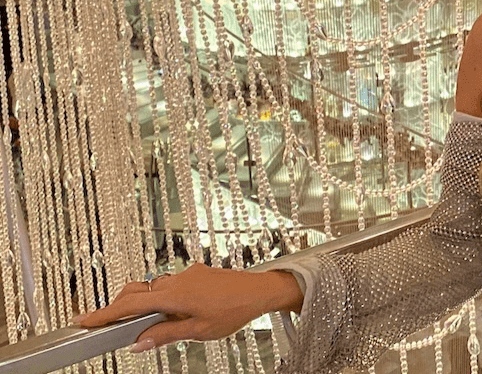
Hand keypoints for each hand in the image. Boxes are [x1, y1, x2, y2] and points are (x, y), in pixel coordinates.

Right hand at [74, 264, 302, 352]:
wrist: (262, 290)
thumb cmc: (235, 310)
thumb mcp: (198, 330)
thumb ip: (165, 335)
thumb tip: (138, 343)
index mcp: (174, 294)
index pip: (130, 304)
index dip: (105, 313)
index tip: (84, 321)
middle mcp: (177, 279)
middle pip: (137, 292)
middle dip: (120, 307)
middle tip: (109, 324)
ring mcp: (187, 274)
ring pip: (154, 287)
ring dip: (145, 303)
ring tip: (147, 324)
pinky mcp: (196, 273)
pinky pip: (171, 284)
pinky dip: (163, 297)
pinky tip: (174, 312)